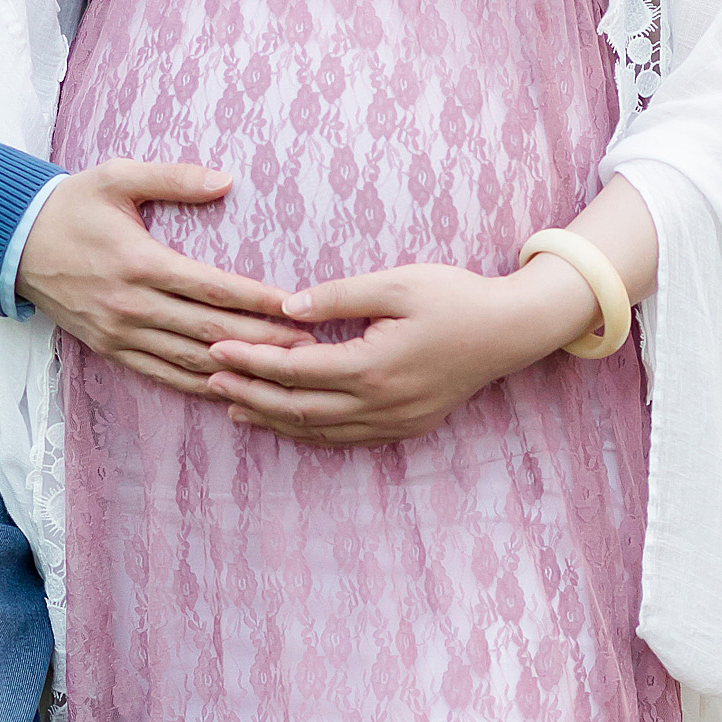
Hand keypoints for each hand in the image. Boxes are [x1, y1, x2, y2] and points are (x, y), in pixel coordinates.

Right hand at [17, 161, 314, 380]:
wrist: (13, 242)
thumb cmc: (72, 205)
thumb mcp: (118, 177)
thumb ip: (173, 178)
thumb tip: (226, 180)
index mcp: (140, 262)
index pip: (212, 287)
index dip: (257, 300)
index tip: (296, 306)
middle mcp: (131, 304)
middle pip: (210, 330)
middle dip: (262, 342)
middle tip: (308, 348)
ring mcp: (119, 333)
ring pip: (189, 360)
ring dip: (238, 369)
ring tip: (282, 374)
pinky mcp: (109, 349)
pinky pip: (161, 374)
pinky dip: (197, 385)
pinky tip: (230, 391)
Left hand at [203, 254, 602, 446]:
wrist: (511, 331)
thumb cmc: (455, 296)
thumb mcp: (398, 282)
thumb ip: (339, 295)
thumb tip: (285, 308)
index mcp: (374, 367)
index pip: (295, 369)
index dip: (251, 360)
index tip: (216, 347)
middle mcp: (380, 404)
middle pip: (297, 408)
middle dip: (249, 394)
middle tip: (209, 379)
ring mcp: (394, 422)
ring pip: (318, 430)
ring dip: (272, 419)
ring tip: (234, 406)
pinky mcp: (405, 427)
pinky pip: (345, 438)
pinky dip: (308, 431)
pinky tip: (286, 421)